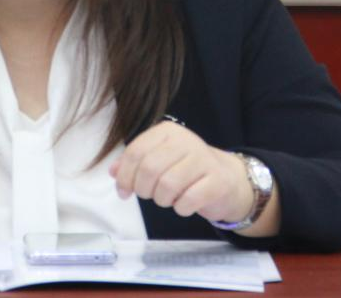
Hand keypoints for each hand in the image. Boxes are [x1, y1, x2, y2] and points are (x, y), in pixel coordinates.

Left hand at [108, 121, 254, 224]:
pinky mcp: (217, 181)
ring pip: (167, 185)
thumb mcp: (159, 160)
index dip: (124, 176)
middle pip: (149, 169)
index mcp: (167, 132)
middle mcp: (186, 140)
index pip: (135, 152)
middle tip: (150, 196)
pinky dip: (181, 208)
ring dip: (163, 200)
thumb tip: (113, 171)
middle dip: (144, 190)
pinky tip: (184, 204)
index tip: (124, 192)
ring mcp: (203, 159)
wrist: (227, 179)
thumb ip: (134, 164)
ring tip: (169, 199)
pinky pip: (188, 200)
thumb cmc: (186, 170)